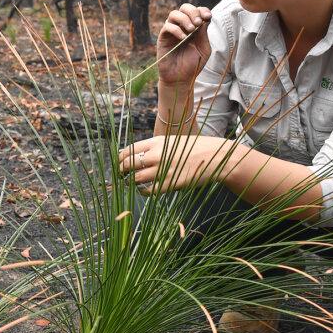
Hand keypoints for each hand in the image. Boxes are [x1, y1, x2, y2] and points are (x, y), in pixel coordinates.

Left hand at [117, 134, 236, 193]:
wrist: (213, 156)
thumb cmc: (192, 149)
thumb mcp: (171, 141)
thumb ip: (154, 147)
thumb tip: (135, 156)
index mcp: (156, 142)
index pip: (129, 150)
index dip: (120, 158)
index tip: (119, 163)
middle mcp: (157, 155)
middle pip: (128, 164)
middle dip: (121, 170)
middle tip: (120, 175)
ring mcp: (163, 169)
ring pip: (135, 178)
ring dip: (129, 182)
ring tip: (129, 183)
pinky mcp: (170, 183)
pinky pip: (148, 190)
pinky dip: (141, 191)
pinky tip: (141, 190)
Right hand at [157, 4, 211, 85]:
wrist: (181, 78)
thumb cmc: (193, 64)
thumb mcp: (204, 48)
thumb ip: (204, 34)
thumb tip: (204, 18)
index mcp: (194, 27)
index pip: (197, 11)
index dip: (203, 10)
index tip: (208, 17)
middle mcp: (182, 26)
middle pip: (185, 7)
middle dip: (193, 12)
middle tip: (198, 23)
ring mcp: (172, 31)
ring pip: (174, 13)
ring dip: (184, 19)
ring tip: (191, 30)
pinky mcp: (163, 37)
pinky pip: (167, 26)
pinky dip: (176, 29)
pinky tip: (183, 38)